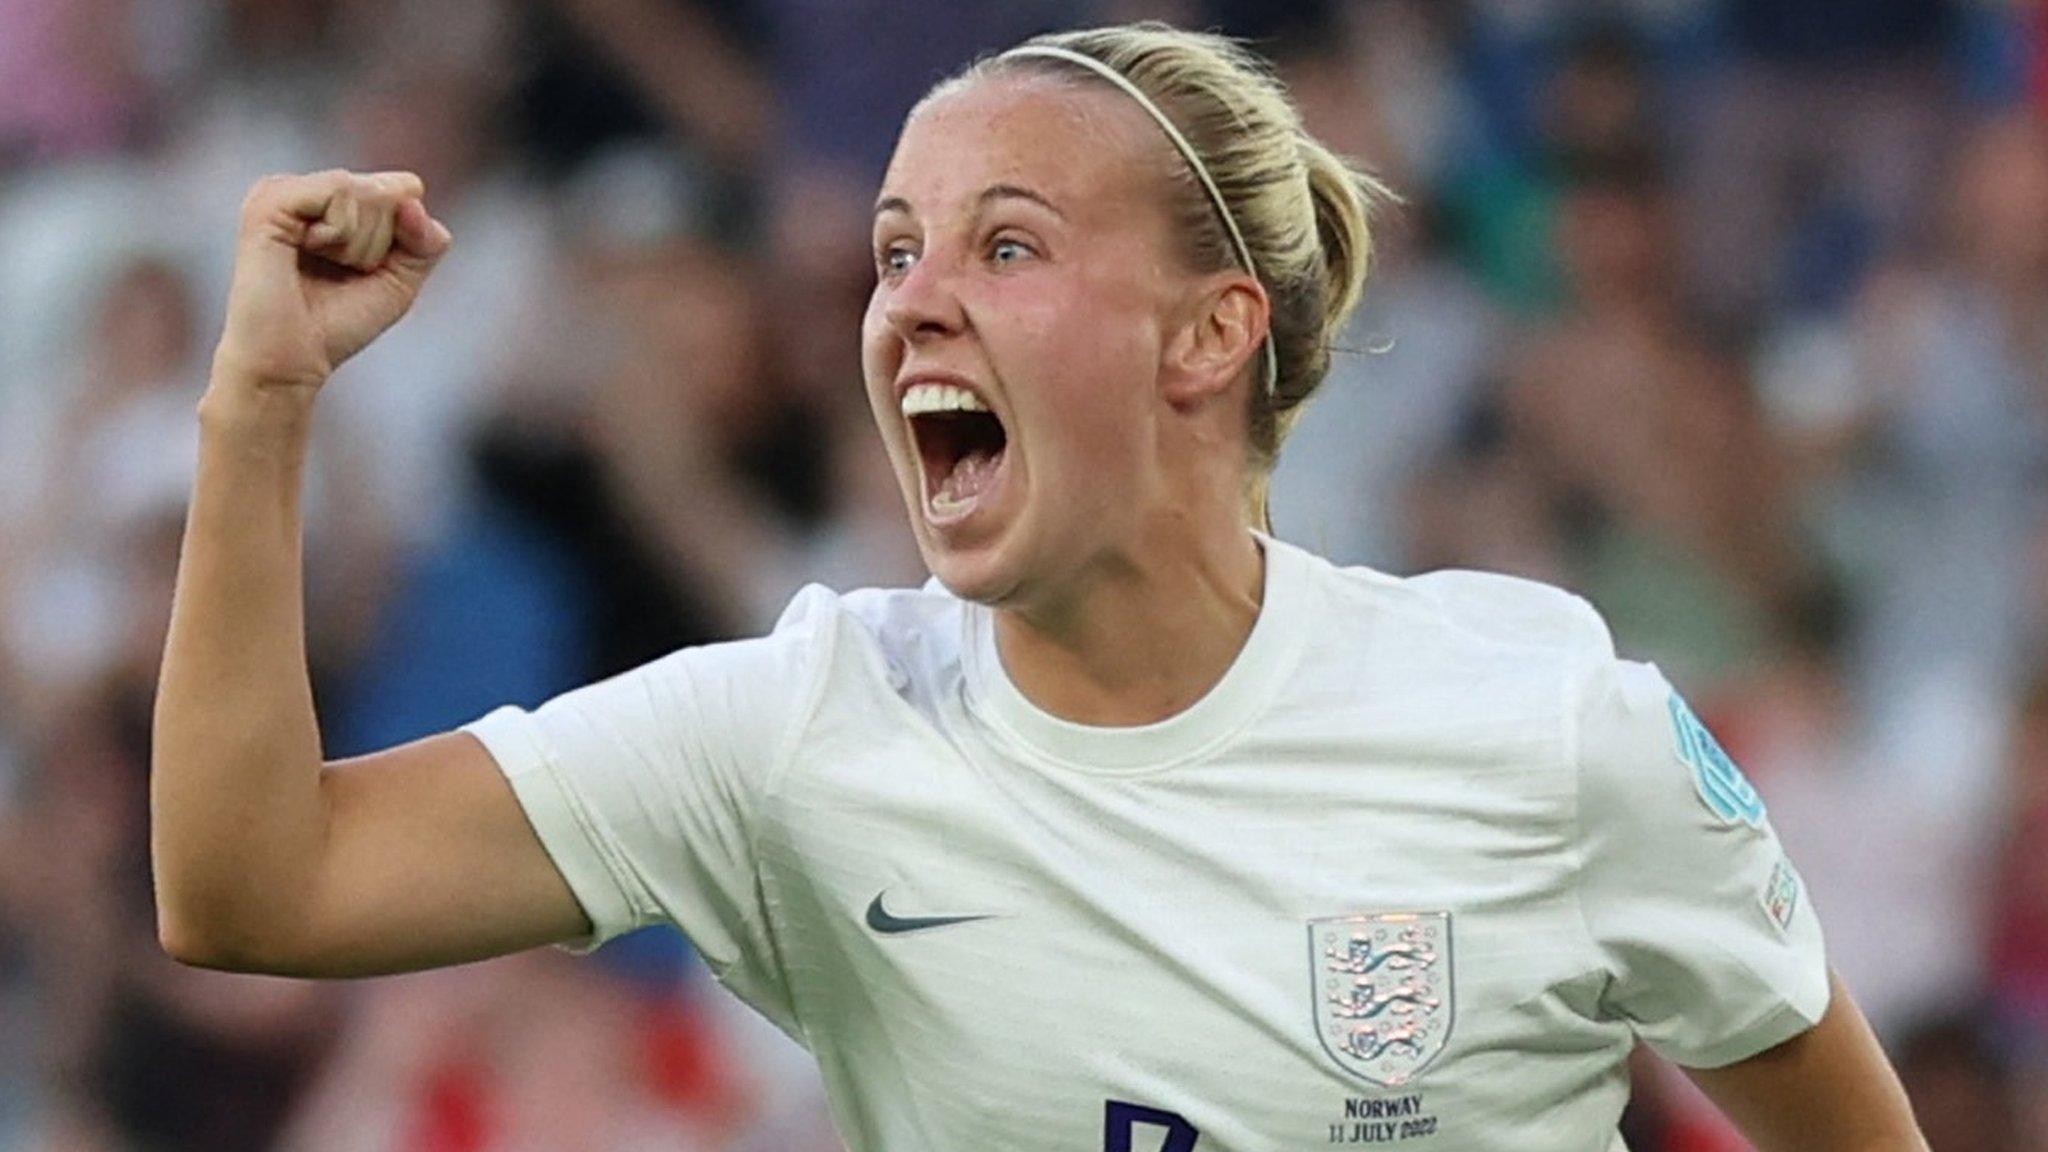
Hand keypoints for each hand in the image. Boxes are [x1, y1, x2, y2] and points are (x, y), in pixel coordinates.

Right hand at [213, 169, 452, 392]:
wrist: (289, 361)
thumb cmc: (337, 323)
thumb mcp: (402, 280)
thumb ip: (427, 239)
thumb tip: (413, 197)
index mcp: (331, 201)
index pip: (406, 190)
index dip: (403, 237)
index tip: (363, 271)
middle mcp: (307, 189)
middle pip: (390, 192)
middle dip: (379, 244)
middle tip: (338, 273)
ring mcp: (285, 189)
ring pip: (368, 191)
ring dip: (360, 245)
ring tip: (320, 266)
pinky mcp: (271, 198)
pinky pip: (341, 190)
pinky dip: (340, 233)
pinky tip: (304, 251)